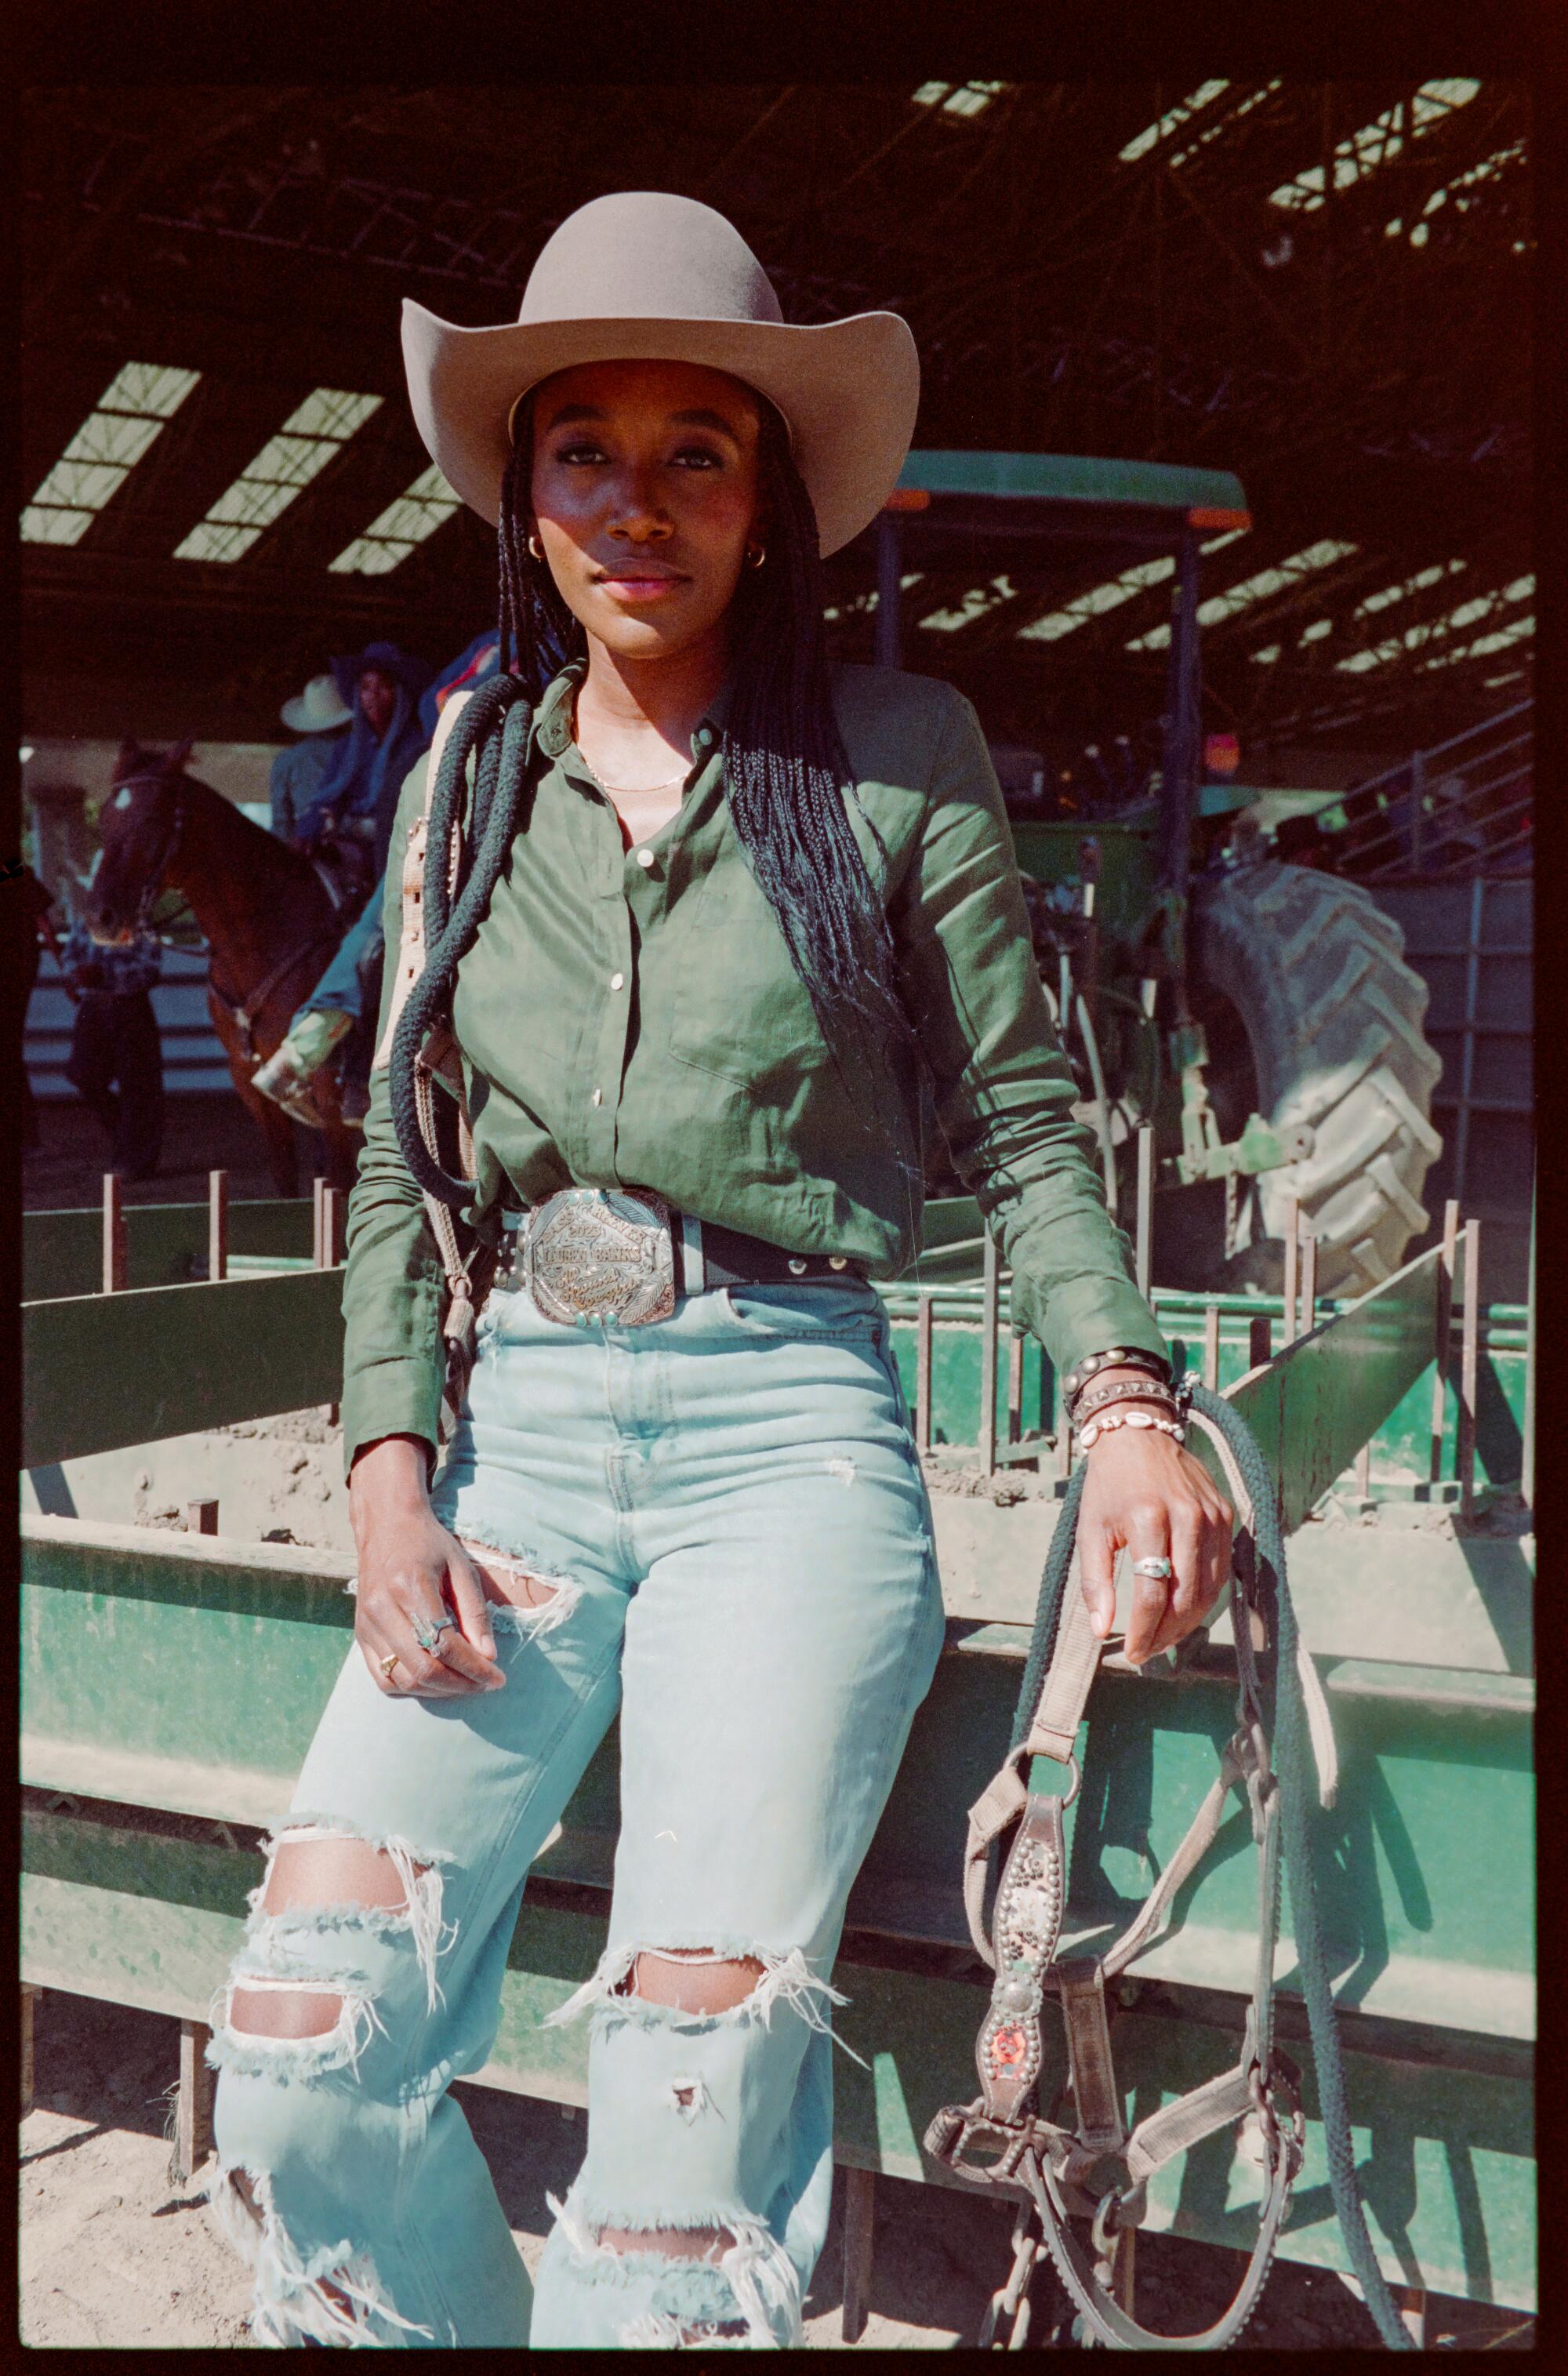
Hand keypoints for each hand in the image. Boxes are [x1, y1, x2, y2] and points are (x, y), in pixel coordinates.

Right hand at [347, 1435, 505, 1697]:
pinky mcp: (361, 1634)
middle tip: (484, 1683)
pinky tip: (435, 1679)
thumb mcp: (461, 1567)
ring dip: (437, 1691)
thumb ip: (475, 1612)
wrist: (385, 1525)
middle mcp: (383, 1610)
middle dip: (459, 1684)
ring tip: (464, 1682)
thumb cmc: (428, 1543)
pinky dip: (411, 1686)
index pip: (444, 1644)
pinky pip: (382, 1677)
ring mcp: (367, 1625)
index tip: (497, 1677)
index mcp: (410, 1587)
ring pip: (401, 1679)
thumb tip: (489, 1656)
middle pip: (422, 1669)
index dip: (474, 1668)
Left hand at [1076, 1402, 1232, 1665]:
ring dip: (1187, 1623)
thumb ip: (1095, 1581)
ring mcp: (1212, 1515)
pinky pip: (1220, 1570)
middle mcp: (1188, 1516)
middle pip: (1186, 1596)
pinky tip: (1182, 1609)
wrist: (1138, 1434)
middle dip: (1166, 1633)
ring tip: (1162, 1637)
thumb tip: (1101, 1631)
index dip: (1143, 1630)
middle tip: (1146, 1651)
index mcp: (1149, 1518)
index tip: (1131, 1653)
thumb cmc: (1109, 1485)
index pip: (1153, 1592)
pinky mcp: (1225, 1514)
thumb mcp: (1090, 1529)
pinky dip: (1204, 1597)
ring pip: (1209, 1589)